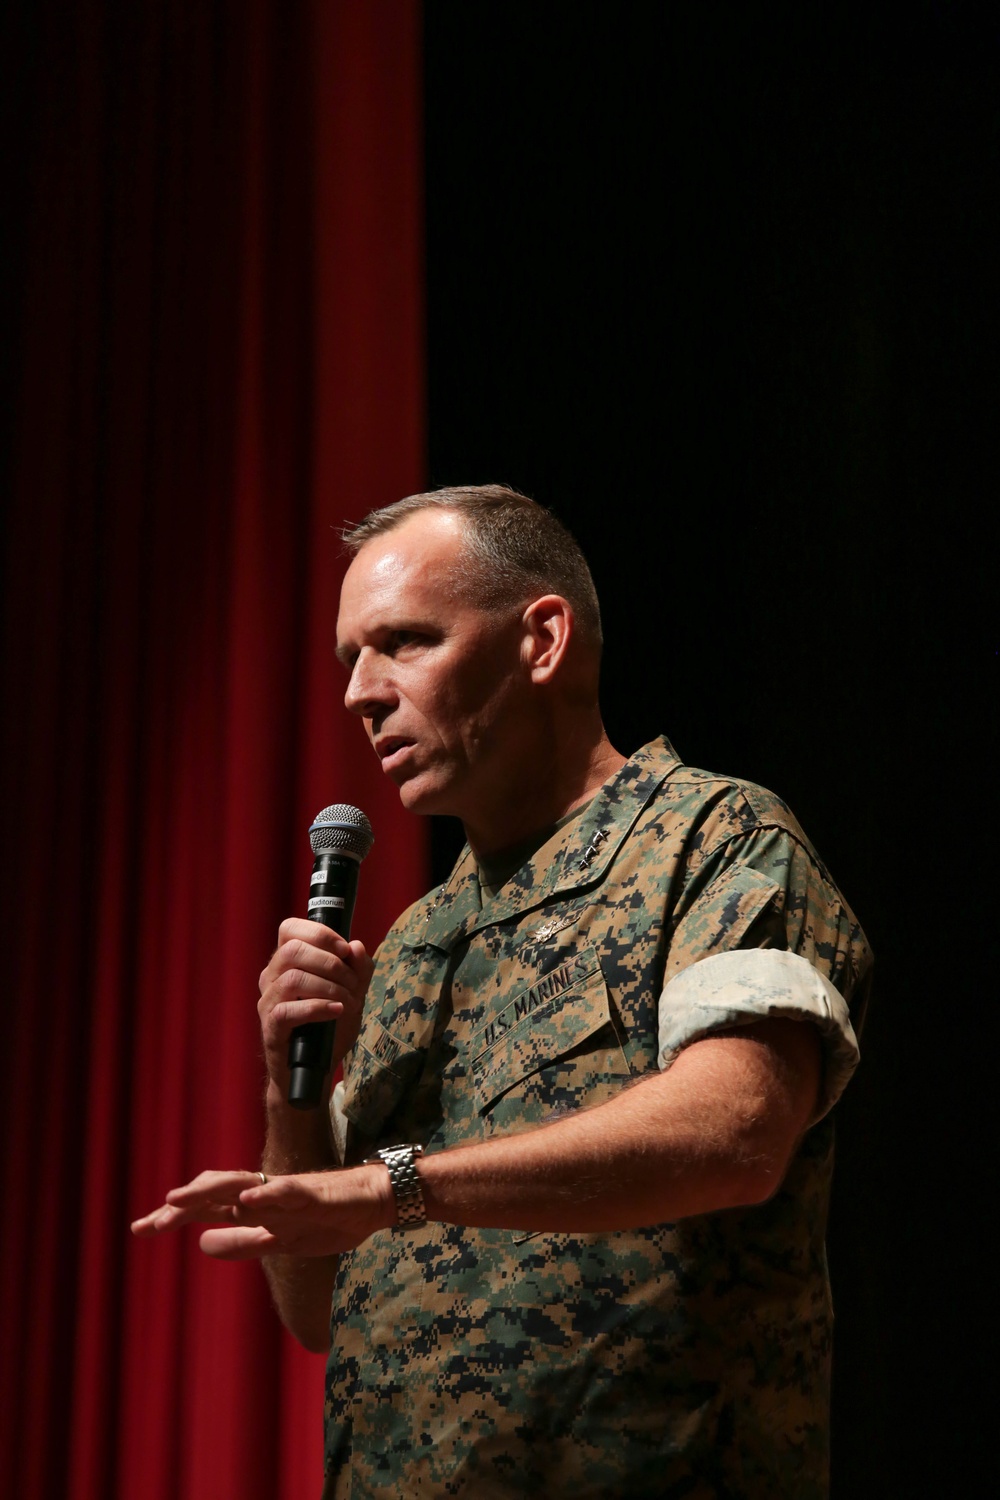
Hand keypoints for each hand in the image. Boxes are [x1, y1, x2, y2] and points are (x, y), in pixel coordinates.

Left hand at [130, 1164, 393, 1259]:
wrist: (372, 1203)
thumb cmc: (326, 1218)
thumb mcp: (278, 1242)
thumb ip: (243, 1243)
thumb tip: (201, 1243)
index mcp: (255, 1205)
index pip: (207, 1207)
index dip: (175, 1217)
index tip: (141, 1230)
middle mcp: (264, 1192)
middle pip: (215, 1192)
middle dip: (182, 1206)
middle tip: (148, 1223)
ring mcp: (286, 1191)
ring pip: (242, 1185)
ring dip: (209, 1191)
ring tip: (178, 1200)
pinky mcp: (312, 1193)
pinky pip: (285, 1191)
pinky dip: (265, 1194)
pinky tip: (244, 1200)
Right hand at [258, 918, 373, 1094]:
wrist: (315, 1069)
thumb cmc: (330, 1026)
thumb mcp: (352, 994)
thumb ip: (358, 970)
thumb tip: (356, 946)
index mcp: (287, 961)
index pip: (290, 928)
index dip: (319, 933)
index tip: (345, 949)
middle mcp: (272, 976)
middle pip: (292, 950)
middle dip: (330, 962)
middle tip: (351, 982)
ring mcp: (268, 1001)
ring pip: (292, 979)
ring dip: (329, 987)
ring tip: (348, 1001)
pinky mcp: (270, 1026)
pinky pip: (288, 1010)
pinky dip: (317, 1008)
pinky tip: (336, 1011)